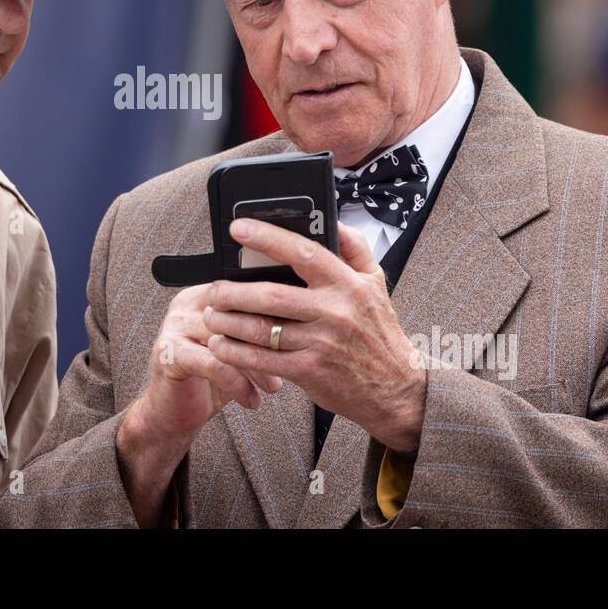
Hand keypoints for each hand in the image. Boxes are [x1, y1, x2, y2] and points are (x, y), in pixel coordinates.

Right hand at [135, 281, 284, 441]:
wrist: (171, 413)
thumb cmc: (209, 379)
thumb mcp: (238, 350)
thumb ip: (256, 331)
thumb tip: (301, 324)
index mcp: (204, 295)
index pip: (244, 292)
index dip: (274, 313)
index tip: (299, 335)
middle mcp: (186, 304)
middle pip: (237, 313)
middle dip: (268, 340)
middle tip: (290, 361)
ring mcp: (174, 326)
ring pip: (228, 338)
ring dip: (256, 365)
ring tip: (273, 385)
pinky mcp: (169, 353)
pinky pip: (214, 364)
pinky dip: (238, 384)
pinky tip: (251, 400)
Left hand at [202, 220, 426, 451]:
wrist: (397, 389)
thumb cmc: (379, 333)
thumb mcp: (376, 283)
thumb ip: (355, 247)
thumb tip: (332, 219)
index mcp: (348, 284)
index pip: (304, 252)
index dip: (268, 237)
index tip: (237, 228)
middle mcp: (335, 312)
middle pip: (271, 295)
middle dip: (233, 291)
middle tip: (213, 289)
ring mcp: (321, 344)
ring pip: (262, 329)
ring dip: (227, 322)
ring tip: (210, 315)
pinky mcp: (309, 372)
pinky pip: (263, 360)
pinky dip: (235, 353)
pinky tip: (220, 345)